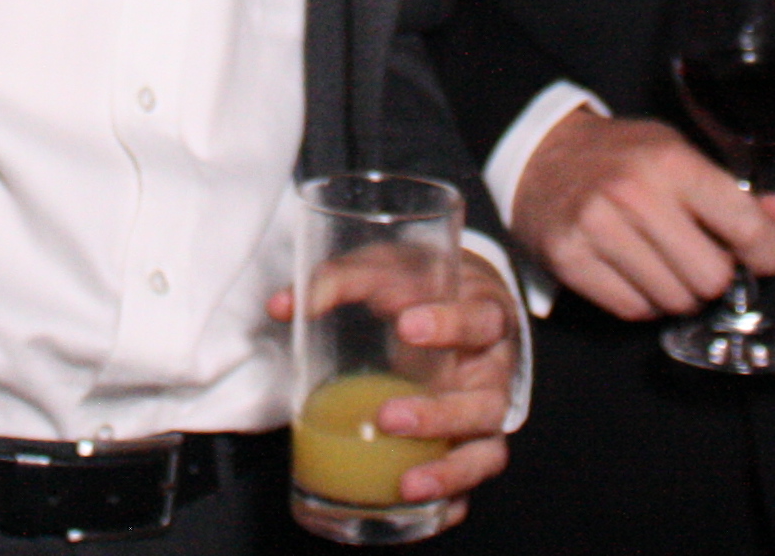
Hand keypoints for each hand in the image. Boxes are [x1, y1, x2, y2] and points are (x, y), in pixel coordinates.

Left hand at [274, 251, 520, 504]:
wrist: (463, 298)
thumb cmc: (423, 284)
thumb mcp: (388, 266)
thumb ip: (339, 279)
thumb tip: (282, 306)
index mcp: (483, 314)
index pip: (480, 320)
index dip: (449, 324)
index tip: (406, 324)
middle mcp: (493, 370)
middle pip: (486, 400)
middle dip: (440, 415)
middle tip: (388, 416)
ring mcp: (485, 413)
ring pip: (486, 450)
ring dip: (449, 471)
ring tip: (407, 483)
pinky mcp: (474, 443)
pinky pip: (470, 478)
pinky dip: (452, 499)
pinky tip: (420, 508)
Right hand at [506, 108, 774, 320]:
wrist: (540, 156)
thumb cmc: (621, 157)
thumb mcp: (679, 155)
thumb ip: (735, 193)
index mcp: (671, 161)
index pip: (746, 227)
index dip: (767, 252)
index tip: (762, 256)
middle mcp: (634, 193)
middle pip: (711, 278)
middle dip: (714, 277)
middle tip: (699, 258)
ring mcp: (597, 227)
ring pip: (675, 301)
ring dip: (678, 292)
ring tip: (662, 264)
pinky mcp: (570, 258)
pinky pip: (633, 310)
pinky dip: (643, 302)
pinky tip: (634, 273)